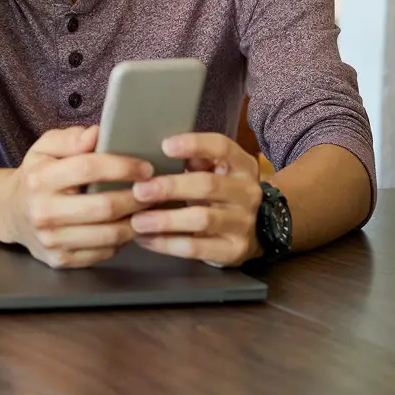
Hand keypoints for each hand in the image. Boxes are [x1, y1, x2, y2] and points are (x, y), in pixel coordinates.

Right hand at [0, 126, 153, 268]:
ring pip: (109, 235)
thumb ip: (71, 138)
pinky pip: (104, 253)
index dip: (122, 166)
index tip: (145, 167)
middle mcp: (43, 212)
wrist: (9, 212)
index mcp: (40, 179)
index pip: (89, 168)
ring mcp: (52, 241)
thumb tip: (97, 134)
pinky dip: (122, 240)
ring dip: (136, 221)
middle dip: (137, 197)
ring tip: (148, 208)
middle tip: (155, 189)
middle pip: (104, 206)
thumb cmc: (36, 175)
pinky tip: (127, 225)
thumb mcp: (45, 147)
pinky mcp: (61, 260)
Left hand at [129, 132, 263, 266]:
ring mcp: (243, 223)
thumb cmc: (223, 193)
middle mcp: (247, 192)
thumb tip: (163, 151)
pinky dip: (167, 244)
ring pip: (202, 218)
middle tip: (139, 190)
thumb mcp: (216, 170)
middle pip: (207, 185)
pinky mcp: (234, 250)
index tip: (164, 146)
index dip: (194, 144)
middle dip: (170, 187)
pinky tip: (145, 239)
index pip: (221, 147)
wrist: (257, 232)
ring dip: (166, 219)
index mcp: (242, 165)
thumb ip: (195, 159)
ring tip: (137, 221)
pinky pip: (197, 247)